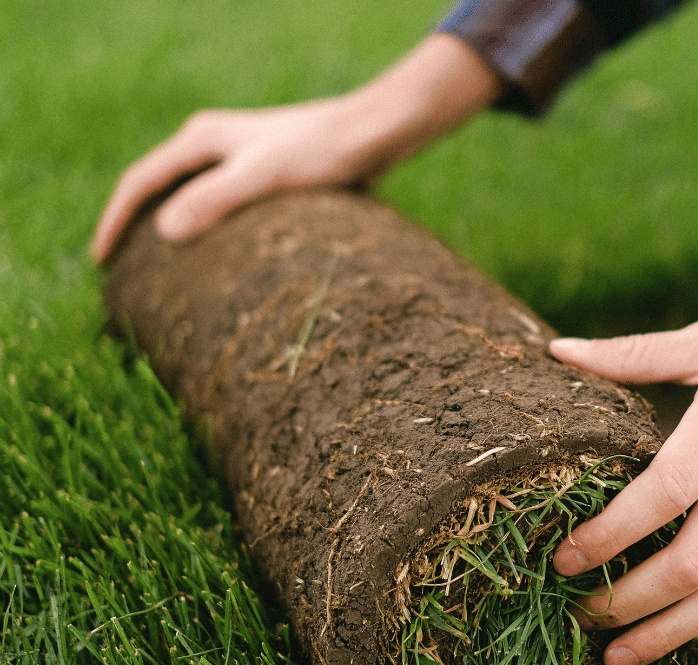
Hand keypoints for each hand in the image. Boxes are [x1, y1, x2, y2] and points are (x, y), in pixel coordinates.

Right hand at [91, 34, 500, 262]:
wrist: (372, 135)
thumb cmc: (321, 152)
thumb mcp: (263, 176)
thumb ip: (215, 199)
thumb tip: (165, 232)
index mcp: (201, 139)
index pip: (139, 181)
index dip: (115, 222)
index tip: (101, 262)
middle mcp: (214, 145)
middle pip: (158, 187)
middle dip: (136, 227)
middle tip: (121, 272)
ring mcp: (238, 160)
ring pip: (189, 198)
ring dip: (170, 231)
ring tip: (159, 272)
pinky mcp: (264, 177)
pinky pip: (220, 208)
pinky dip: (206, 233)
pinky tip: (216, 262)